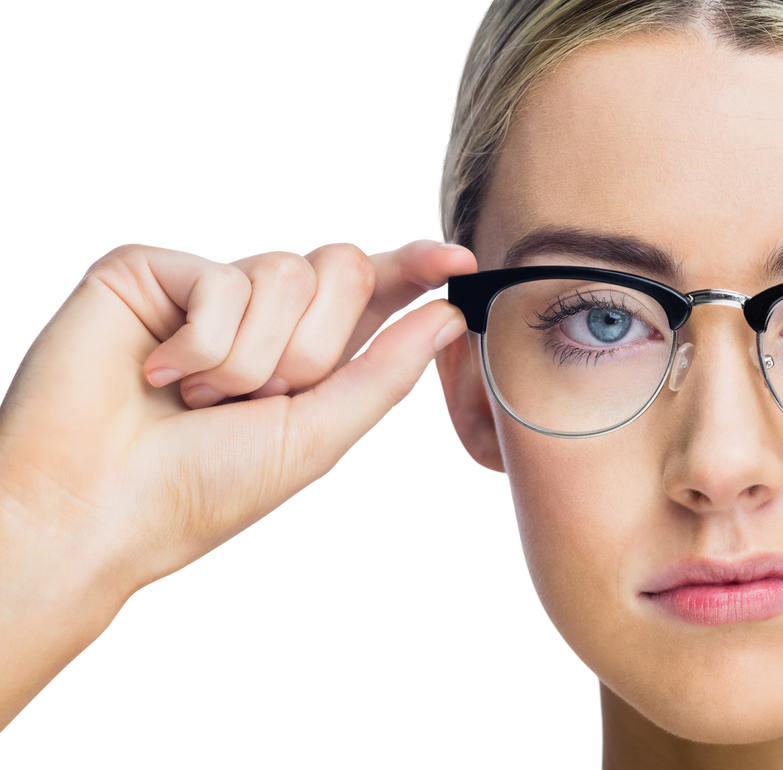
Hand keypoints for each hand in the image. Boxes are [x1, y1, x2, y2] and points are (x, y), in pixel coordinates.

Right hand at [0, 238, 474, 727]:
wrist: (94, 507)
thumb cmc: (204, 489)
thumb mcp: (319, 435)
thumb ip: (386, 370)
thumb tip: (448, 313)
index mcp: (303, 352)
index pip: (370, 292)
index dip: (414, 269)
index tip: (458, 260)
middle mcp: (260, 314)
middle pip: (341, 268)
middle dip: (316, 347)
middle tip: (258, 400)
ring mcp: (204, 286)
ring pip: (285, 271)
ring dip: (251, 357)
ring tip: (200, 398)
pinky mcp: (149, 268)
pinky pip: (220, 277)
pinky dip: (202, 343)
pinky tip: (158, 372)